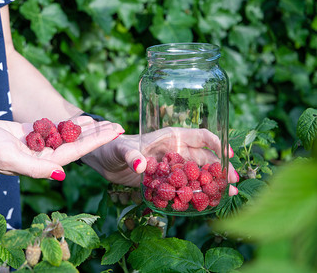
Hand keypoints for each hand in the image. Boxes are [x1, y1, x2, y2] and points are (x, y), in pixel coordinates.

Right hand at [0, 116, 123, 179]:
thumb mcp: (10, 158)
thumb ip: (35, 167)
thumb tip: (61, 174)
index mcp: (42, 163)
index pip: (76, 152)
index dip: (96, 141)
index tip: (115, 132)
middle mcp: (44, 156)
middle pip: (77, 144)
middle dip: (97, 135)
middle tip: (118, 125)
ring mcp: (38, 145)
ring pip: (67, 136)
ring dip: (86, 129)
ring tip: (105, 120)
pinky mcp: (31, 135)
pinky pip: (54, 129)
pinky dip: (68, 124)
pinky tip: (81, 119)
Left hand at [81, 127, 238, 194]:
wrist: (104, 161)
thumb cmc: (113, 147)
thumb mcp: (122, 149)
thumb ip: (131, 155)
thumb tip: (141, 165)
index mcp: (171, 137)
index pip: (200, 136)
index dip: (217, 143)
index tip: (228, 154)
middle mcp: (176, 151)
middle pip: (204, 158)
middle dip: (220, 169)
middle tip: (234, 182)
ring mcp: (172, 167)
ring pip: (198, 174)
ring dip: (213, 183)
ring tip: (228, 195)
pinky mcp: (166, 182)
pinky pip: (184, 188)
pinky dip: (196, 194)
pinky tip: (207, 203)